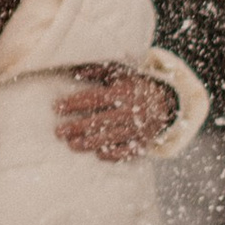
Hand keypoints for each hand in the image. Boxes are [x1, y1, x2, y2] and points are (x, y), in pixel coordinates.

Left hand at [55, 64, 175, 163]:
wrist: (167, 101)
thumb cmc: (136, 85)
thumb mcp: (119, 73)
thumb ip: (98, 70)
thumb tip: (75, 71)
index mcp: (123, 93)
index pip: (95, 99)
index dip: (75, 103)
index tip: (57, 107)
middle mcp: (130, 112)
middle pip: (100, 121)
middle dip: (77, 127)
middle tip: (58, 132)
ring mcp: (137, 129)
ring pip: (111, 138)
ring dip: (89, 143)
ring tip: (71, 145)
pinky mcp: (142, 142)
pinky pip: (127, 151)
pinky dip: (113, 154)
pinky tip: (98, 154)